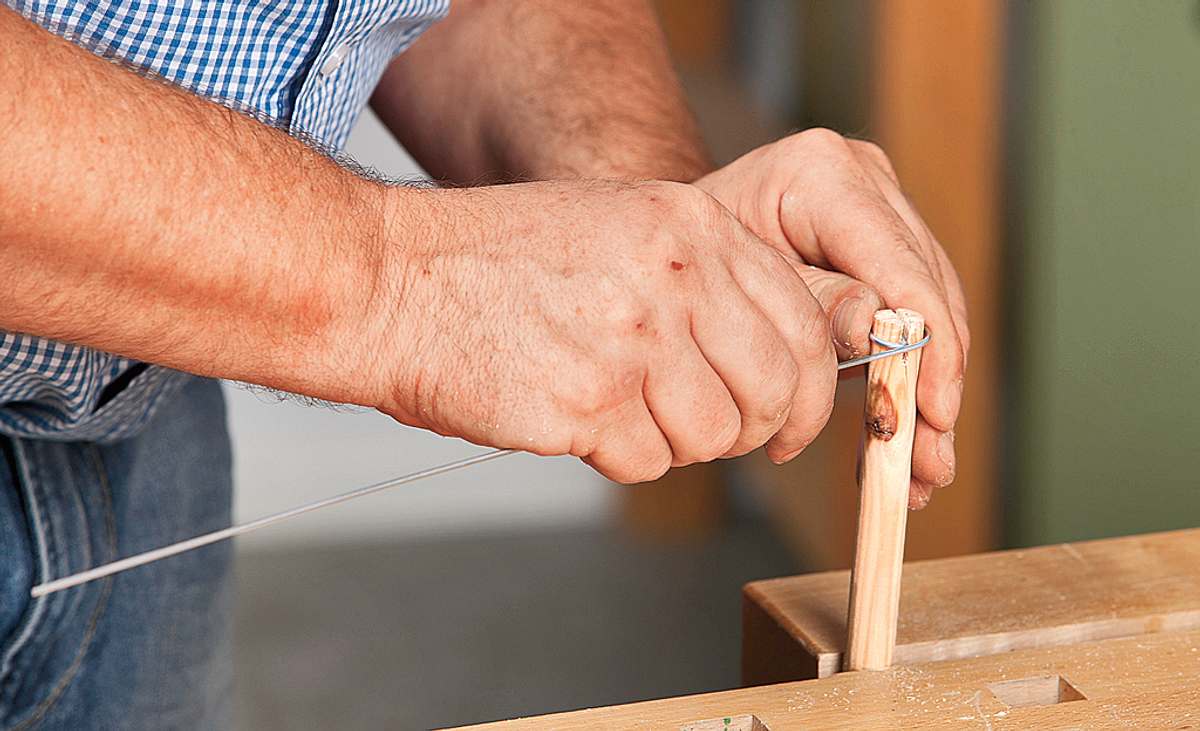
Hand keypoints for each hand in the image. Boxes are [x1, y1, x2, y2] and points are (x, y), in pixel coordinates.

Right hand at [364, 181, 876, 482]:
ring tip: (615, 407)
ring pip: (712, 437)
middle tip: (705, 433)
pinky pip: (646, 463)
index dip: (809, 393)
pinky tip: (574, 416)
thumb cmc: (496, 261)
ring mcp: (636, 340)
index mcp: (696, 227)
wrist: (391, 278)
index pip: (806, 327)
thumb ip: (704, 282)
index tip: (789, 425)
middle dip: (747, 431)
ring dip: (671, 442)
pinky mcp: (590, 401)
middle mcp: (678, 277)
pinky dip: (616, 456)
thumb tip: (768, 361)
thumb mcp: (621, 228)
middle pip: (774, 393)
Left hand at [696, 129, 968, 507]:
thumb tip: (878, 329)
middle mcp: (866, 180)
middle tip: (928, 463)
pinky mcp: (885, 246)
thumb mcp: (732, 278)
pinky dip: (910, 382)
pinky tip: (909, 444)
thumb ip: (807, 303)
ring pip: (933, 312)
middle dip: (932, 385)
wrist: (673, 232)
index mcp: (823, 173)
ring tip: (922, 471)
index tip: (933, 412)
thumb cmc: (688, 252)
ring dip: (929, 396)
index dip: (925, 344)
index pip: (899, 265)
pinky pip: (914, 318)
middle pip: (928, 292)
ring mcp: (882, 209)